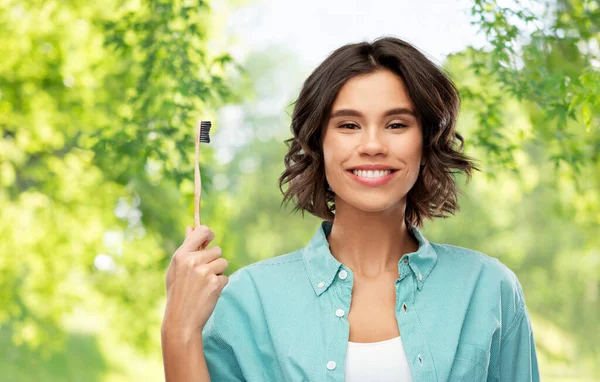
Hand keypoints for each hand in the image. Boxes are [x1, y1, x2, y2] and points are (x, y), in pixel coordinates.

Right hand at [162, 225, 228, 339]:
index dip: (209, 233)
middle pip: (217, 250)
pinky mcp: (215, 284)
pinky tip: (208, 293)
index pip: (201, 232)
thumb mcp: (176, 269)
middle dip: (214, 260)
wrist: (181, 320)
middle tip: (202, 275)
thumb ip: (186, 248)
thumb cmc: (177, 292)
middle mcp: (193, 261)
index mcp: (181, 255)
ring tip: (204, 284)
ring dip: (218, 272)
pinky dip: (220, 285)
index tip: (210, 238)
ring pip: (223, 263)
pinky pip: (225, 277)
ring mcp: (204, 272)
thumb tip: (191, 227)